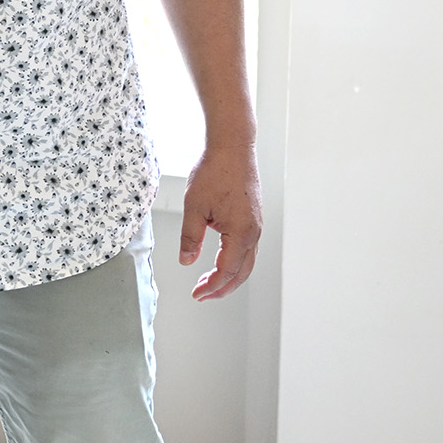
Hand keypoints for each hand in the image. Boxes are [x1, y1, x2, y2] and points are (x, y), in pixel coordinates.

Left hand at [178, 142, 261, 298]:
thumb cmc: (215, 171)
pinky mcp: (253, 218)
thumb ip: (190, 238)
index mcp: (241, 233)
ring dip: (229, 276)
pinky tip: (219, 260)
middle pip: (241, 272)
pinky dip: (234, 261)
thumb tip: (186, 260)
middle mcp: (253, 233)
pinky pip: (247, 248)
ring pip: (246, 262)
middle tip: (202, 295)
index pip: (227, 271)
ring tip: (209, 282)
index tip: (197, 294)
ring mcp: (256, 226)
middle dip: (222, 287)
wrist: (232, 147)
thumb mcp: (194, 207)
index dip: (211, 287)